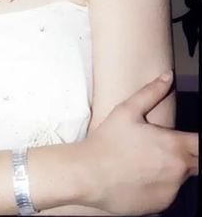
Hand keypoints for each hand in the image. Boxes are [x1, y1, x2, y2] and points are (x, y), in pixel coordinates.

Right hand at [82, 71, 197, 214]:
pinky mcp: (162, 205)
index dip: (197, 141)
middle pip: (198, 162)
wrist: (89, 175)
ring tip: (145, 161)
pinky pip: (169, 192)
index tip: (189, 139)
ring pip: (182, 178)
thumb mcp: (127, 110)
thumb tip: (167, 76)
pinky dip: (161, 185)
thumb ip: (151, 92)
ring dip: (172, 169)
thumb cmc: (107, 141)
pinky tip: (140, 176)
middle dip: (186, 154)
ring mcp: (172, 190)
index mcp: (174, 145)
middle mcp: (178, 170)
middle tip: (161, 147)